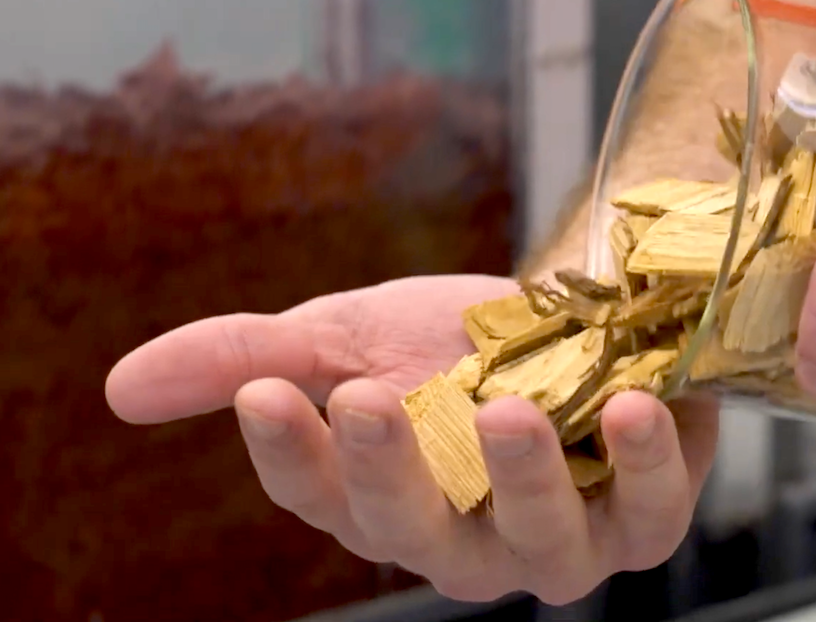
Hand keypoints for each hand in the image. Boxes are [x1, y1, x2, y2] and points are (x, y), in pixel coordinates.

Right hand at [106, 275, 718, 603]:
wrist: (576, 313)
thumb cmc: (455, 341)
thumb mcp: (349, 335)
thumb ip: (246, 356)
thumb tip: (121, 389)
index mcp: (387, 501)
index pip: (322, 502)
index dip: (290, 458)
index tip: (266, 396)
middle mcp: (469, 541)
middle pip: (420, 535)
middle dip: (391, 474)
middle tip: (366, 398)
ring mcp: (563, 535)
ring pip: (540, 543)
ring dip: (522, 480)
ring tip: (506, 411)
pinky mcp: (648, 507)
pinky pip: (654, 511)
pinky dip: (646, 467)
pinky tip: (627, 408)